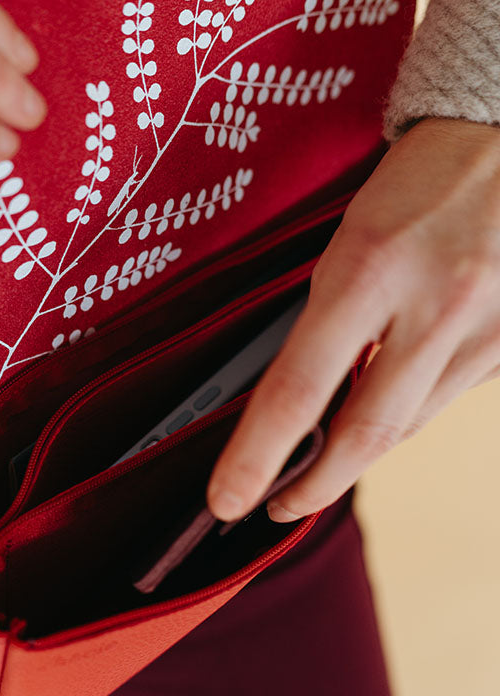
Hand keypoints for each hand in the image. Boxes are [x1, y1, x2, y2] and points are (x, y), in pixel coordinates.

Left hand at [206, 117, 499, 523]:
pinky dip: (409, 410)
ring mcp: (488, 329)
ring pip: (409, 425)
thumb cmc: (417, 185)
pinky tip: (392, 393)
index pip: (296, 390)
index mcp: (369, 270)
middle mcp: (434, 307)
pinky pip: (449, 400)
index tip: (228, 500)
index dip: (256, 458)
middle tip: (279, 504)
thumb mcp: (351, 242)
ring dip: (360, 447)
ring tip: (325, 455)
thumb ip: (331, 321)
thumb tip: (307, 400)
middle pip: (363, 433)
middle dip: (314, 484)